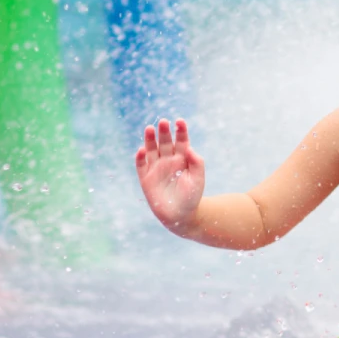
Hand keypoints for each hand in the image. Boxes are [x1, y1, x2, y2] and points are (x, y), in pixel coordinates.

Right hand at [135, 118, 204, 233]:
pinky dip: (140, 157)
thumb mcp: (198, 179)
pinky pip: (141, 165)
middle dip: (164, 132)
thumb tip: (189, 148)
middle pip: (165, 142)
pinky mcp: (146, 178)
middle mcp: (168, 160)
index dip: (180, 130)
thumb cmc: (192, 197)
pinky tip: (141, 150)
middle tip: (163, 122)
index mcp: (182, 158)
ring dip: (150, 139)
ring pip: (151, 149)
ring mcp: (156, 168)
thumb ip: (197, 162)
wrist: (181, 216)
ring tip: (149, 128)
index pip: (181, 140)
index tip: (180, 121)